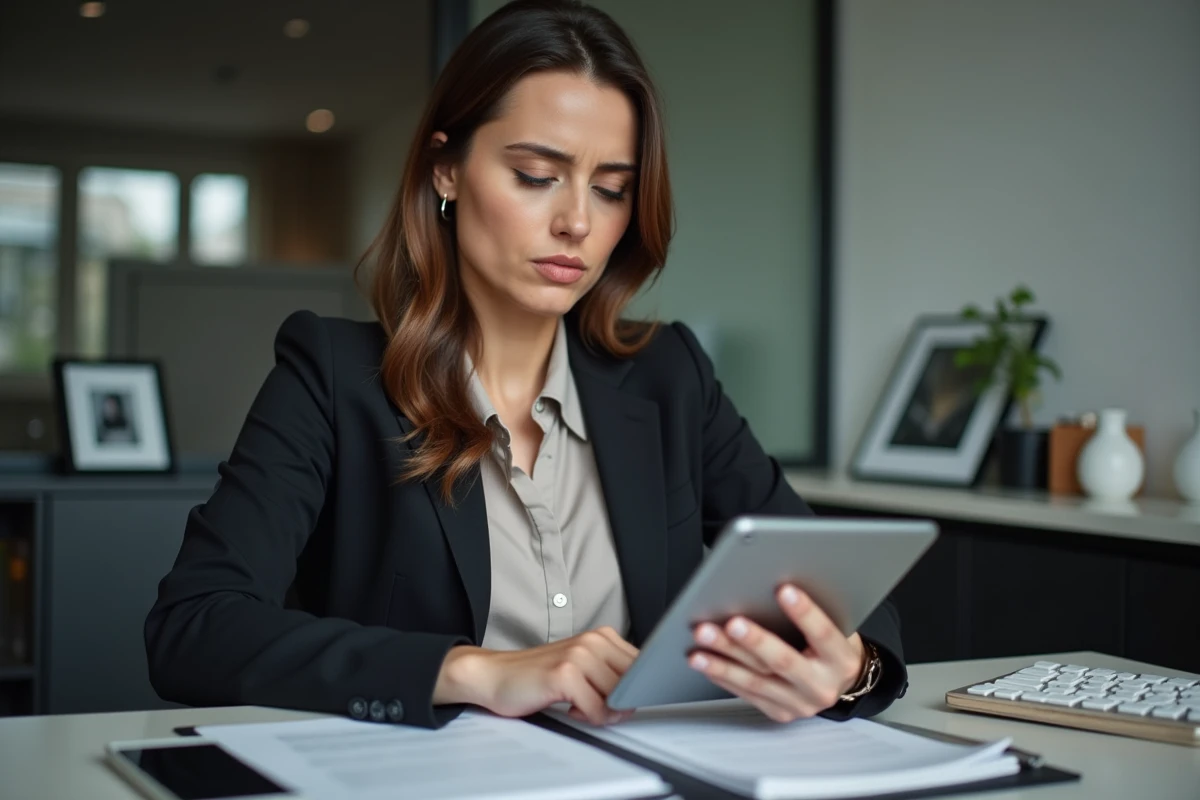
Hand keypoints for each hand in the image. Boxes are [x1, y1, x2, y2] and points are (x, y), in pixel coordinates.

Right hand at [434, 626, 638, 725]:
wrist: (494, 675)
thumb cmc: (536, 675)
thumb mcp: (580, 666)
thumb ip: (610, 673)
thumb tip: (639, 693)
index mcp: (600, 636)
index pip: (642, 666)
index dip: (636, 689)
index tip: (626, 701)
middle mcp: (592, 641)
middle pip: (632, 683)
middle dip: (621, 703)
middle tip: (598, 707)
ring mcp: (578, 656)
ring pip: (616, 697)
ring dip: (603, 713)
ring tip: (580, 706)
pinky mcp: (564, 675)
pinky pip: (597, 709)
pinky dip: (589, 718)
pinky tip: (570, 711)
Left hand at [688, 584, 866, 722]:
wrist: (839, 684)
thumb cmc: (831, 647)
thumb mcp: (837, 628)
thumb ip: (811, 615)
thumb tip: (773, 586)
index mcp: (841, 660)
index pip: (823, 635)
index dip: (805, 613)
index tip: (784, 590)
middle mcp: (821, 686)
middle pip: (783, 662)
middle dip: (754, 641)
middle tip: (731, 624)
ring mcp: (799, 703)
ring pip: (756, 681)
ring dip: (724, 662)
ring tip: (702, 644)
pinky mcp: (779, 713)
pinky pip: (747, 694)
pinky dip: (722, 676)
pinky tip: (705, 661)